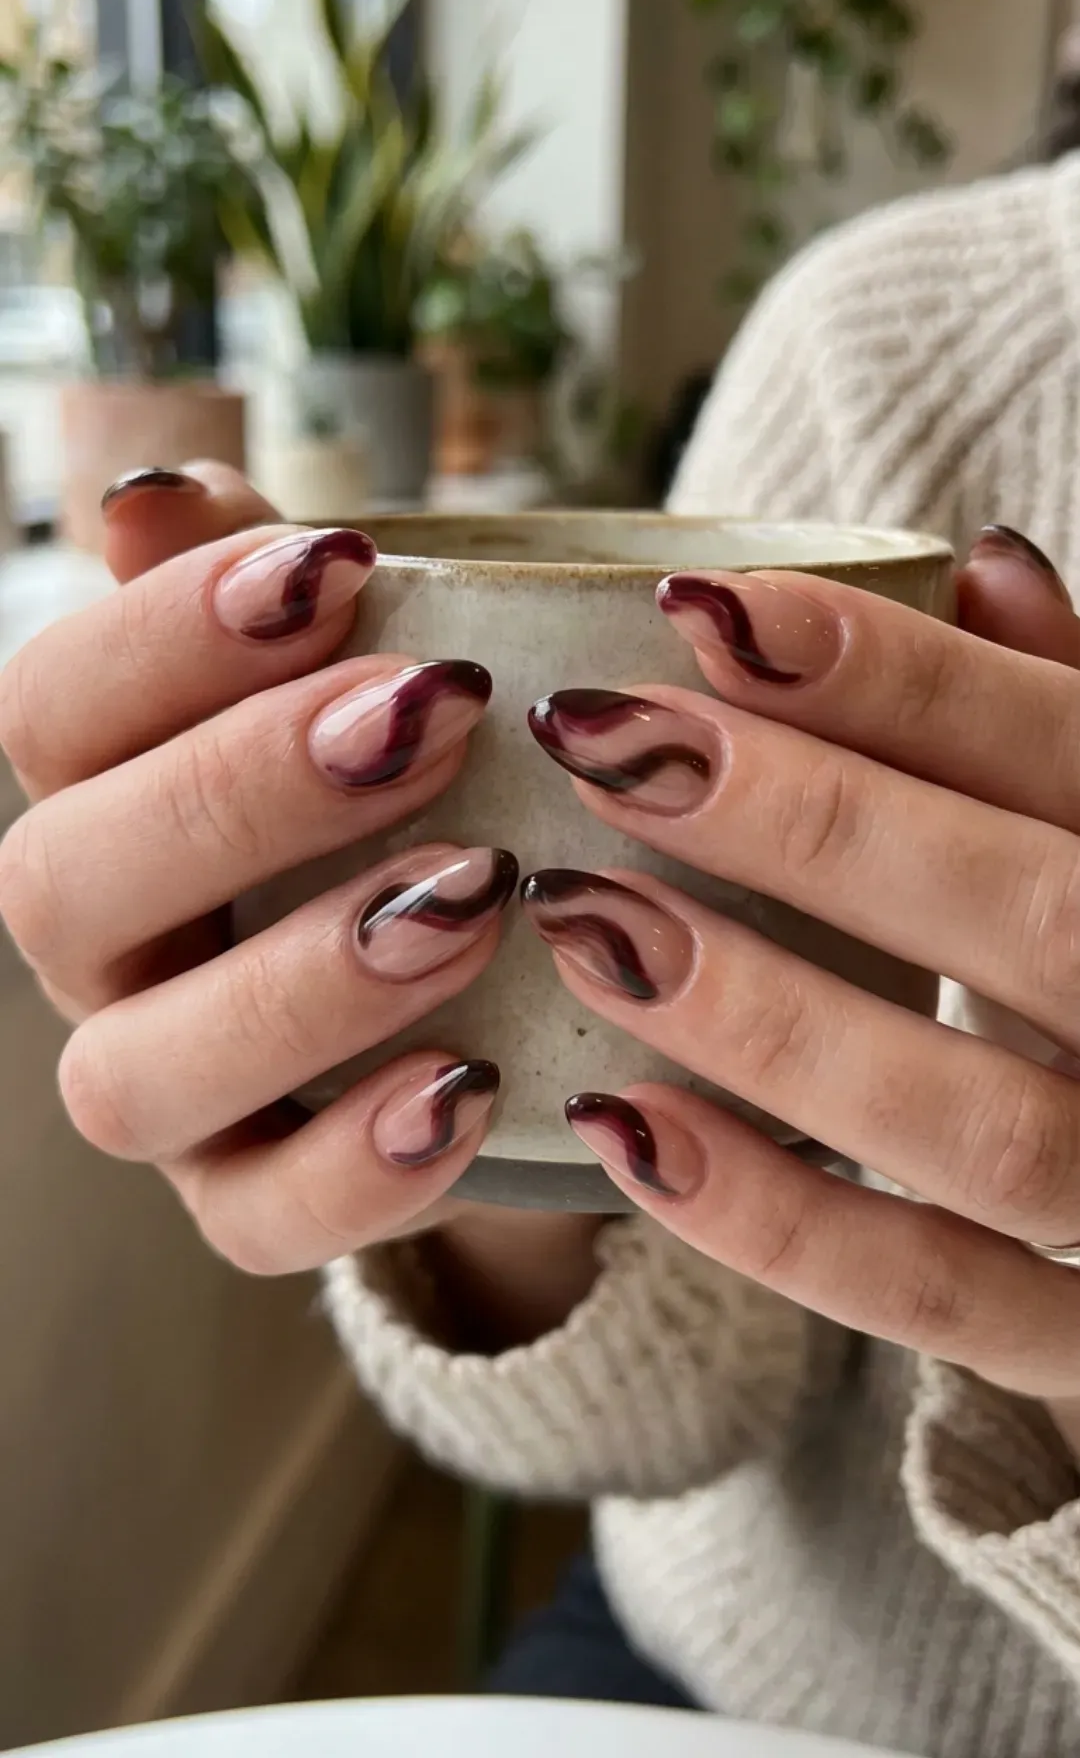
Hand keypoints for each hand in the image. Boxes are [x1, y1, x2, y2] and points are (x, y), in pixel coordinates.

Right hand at [0, 465, 516, 1274]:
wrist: (495, 963)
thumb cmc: (407, 775)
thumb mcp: (349, 664)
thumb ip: (251, 584)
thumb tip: (151, 490)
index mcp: (100, 794)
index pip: (52, 712)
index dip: (169, 633)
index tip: (340, 566)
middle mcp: (101, 946)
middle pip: (67, 882)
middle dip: (243, 791)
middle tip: (433, 713)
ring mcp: (165, 1087)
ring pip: (135, 1075)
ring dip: (298, 984)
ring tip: (474, 895)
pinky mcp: (248, 1199)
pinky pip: (255, 1220)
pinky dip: (356, 1166)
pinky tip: (470, 1083)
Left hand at [522, 525, 1079, 1402]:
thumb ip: (1073, 715)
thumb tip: (980, 561)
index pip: (1075, 747)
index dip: (899, 673)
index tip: (705, 612)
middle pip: (1035, 914)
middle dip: (813, 822)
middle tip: (600, 741)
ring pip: (978, 1123)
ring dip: (766, 1019)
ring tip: (583, 918)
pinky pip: (945, 1304)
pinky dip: (780, 1222)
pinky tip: (622, 1122)